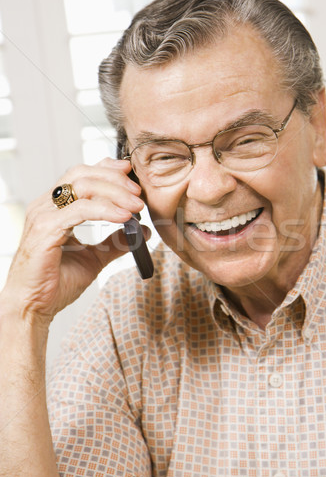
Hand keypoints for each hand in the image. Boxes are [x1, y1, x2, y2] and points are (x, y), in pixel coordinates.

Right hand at [0, 158, 145, 325]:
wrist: (32, 307)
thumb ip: (115, 242)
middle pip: (83, 173)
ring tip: (136, 206)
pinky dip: (105, 210)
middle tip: (139, 194)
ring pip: (82, 186)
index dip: (107, 169)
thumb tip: (142, 232)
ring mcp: (43, 215)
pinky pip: (79, 210)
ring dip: (115, 193)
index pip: (81, 173)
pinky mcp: (45, 229)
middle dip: (115, 179)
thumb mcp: (93, 258)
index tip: (131, 175)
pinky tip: (123, 217)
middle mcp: (45, 205)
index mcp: (54, 207)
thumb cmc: (54, 283)